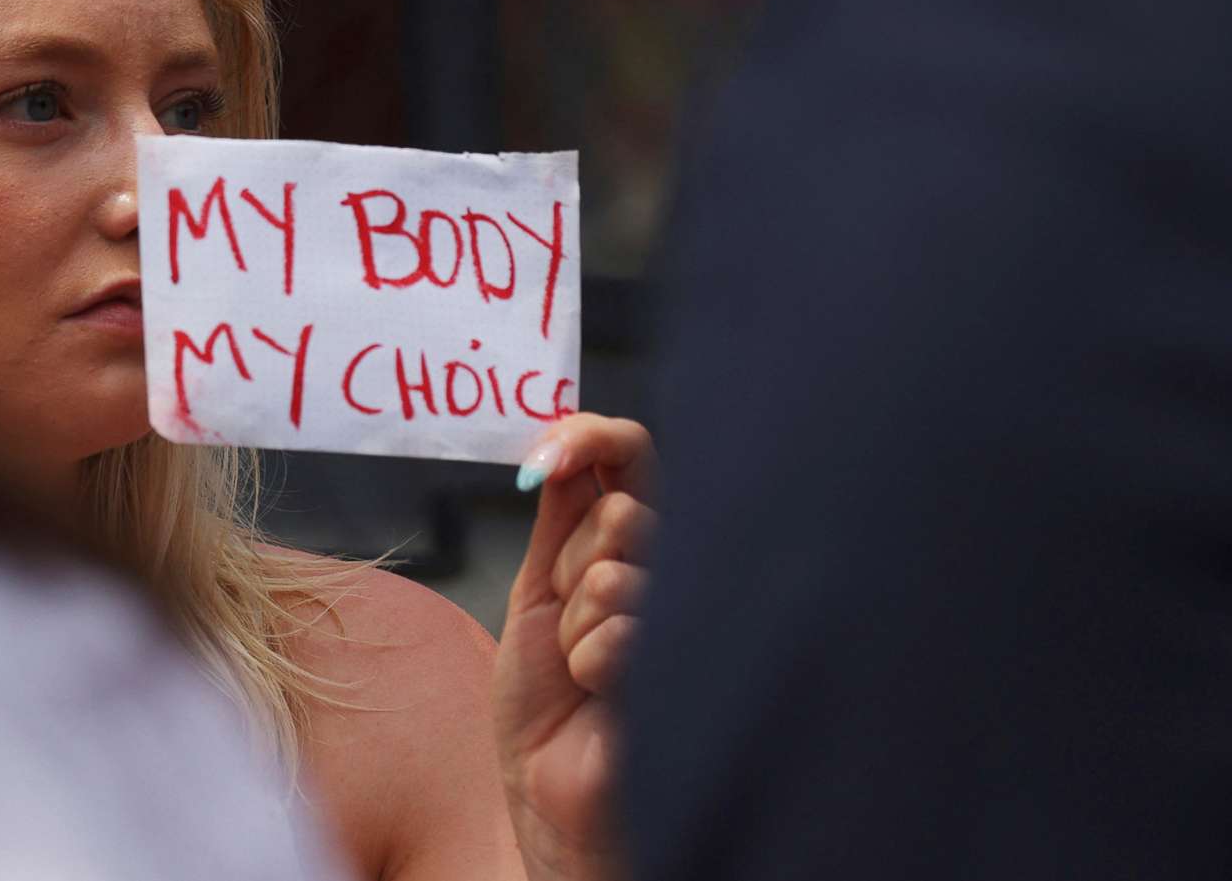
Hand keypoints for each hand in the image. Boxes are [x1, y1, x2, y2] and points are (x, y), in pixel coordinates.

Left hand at [494, 413, 656, 880]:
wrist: (552, 795)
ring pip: (615, 573)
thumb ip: (561, 517)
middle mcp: (672, 568)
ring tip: (582, 671)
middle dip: (569, 566)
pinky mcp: (692, 662)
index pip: (632, 455)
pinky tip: (599, 695)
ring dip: (575, 626)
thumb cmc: (548, 703)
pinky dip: (589, 662)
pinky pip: (623, 630)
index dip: (591, 437)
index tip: (548, 453)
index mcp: (632, 542)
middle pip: (622, 512)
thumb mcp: (540, 591)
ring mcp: (686, 614)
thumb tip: (559, 442)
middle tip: (566, 618)